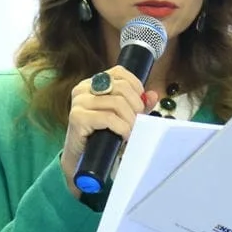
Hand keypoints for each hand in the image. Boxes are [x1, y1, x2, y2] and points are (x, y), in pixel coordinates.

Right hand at [60, 66, 156, 197]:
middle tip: (138, 122)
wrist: (82, 159)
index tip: (141, 104)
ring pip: (117, 103)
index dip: (136, 86)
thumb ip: (137, 104)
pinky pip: (109, 118)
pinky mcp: (77, 117)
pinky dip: (122, 128)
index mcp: (94, 82)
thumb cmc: (102, 135)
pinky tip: (124, 136)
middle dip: (136, 106)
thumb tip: (154, 95)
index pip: (119, 72)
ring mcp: (79, 102)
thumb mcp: (123, 116)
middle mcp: (83, 88)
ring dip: (130, 120)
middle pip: (121, 87)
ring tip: (132, 132)